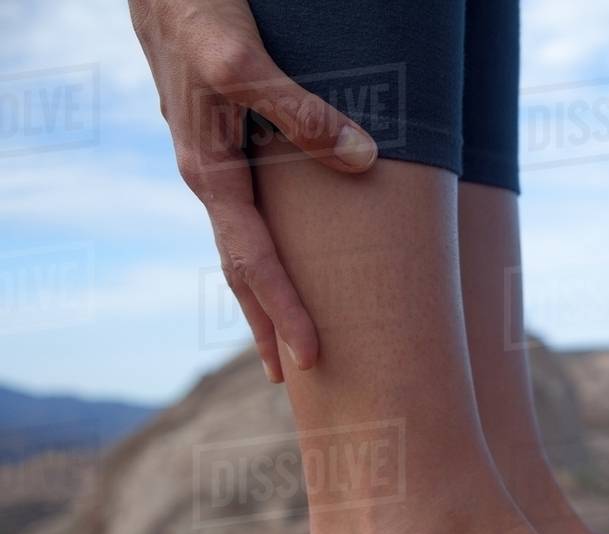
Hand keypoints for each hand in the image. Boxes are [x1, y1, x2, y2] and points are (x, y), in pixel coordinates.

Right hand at [129, 0, 377, 380]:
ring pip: (246, 243)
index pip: (252, 262)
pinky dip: (272, 247)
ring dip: (268, 292)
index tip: (309, 360)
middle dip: (269, 323)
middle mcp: (212, 178)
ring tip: (291, 333)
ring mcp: (219, 164)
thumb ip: (301, 113)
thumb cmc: (199, 12)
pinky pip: (254, 212)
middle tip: (297, 376)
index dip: (282, 313)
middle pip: (244, 269)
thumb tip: (362, 163)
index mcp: (211, 173)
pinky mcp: (231, 145)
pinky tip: (290, 257)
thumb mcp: (244, 62)